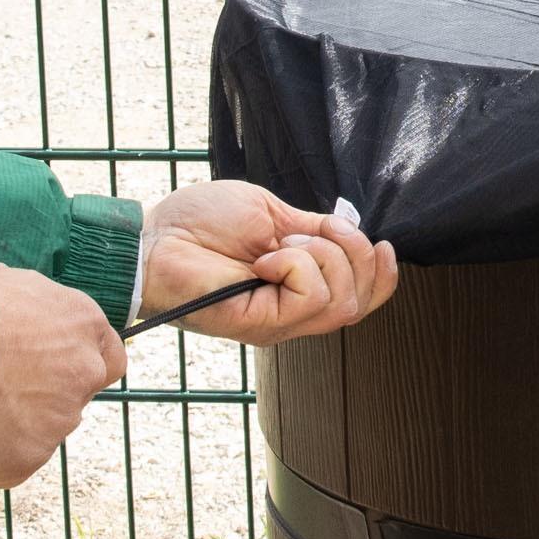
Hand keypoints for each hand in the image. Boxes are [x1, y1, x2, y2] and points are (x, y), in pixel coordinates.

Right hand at [0, 263, 122, 488]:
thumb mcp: (9, 283)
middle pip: (75, 394)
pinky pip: (14, 458)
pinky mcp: (29, 459)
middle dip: (46, 393)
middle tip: (2, 385)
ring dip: (18, 420)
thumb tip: (28, 318)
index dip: (81, 361)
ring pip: (44, 428)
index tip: (55, 365)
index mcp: (84, 326)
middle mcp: (84, 374)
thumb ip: (35, 310)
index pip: (110, 356)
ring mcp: (60, 421)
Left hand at [140, 181, 399, 343]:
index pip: (360, 299)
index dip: (383, 277)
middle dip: (354, 254)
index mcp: (297, 287)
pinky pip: (311, 296)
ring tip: (277, 246)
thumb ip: (313, 228)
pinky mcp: (262, 325)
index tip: (383, 244)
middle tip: (311, 231)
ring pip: (341, 300)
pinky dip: (297, 265)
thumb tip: (351, 229)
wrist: (155, 238)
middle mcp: (291, 311)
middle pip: (359, 301)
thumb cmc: (198, 223)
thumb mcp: (272, 213)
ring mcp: (278, 323)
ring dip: (319, 256)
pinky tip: (263, 259)